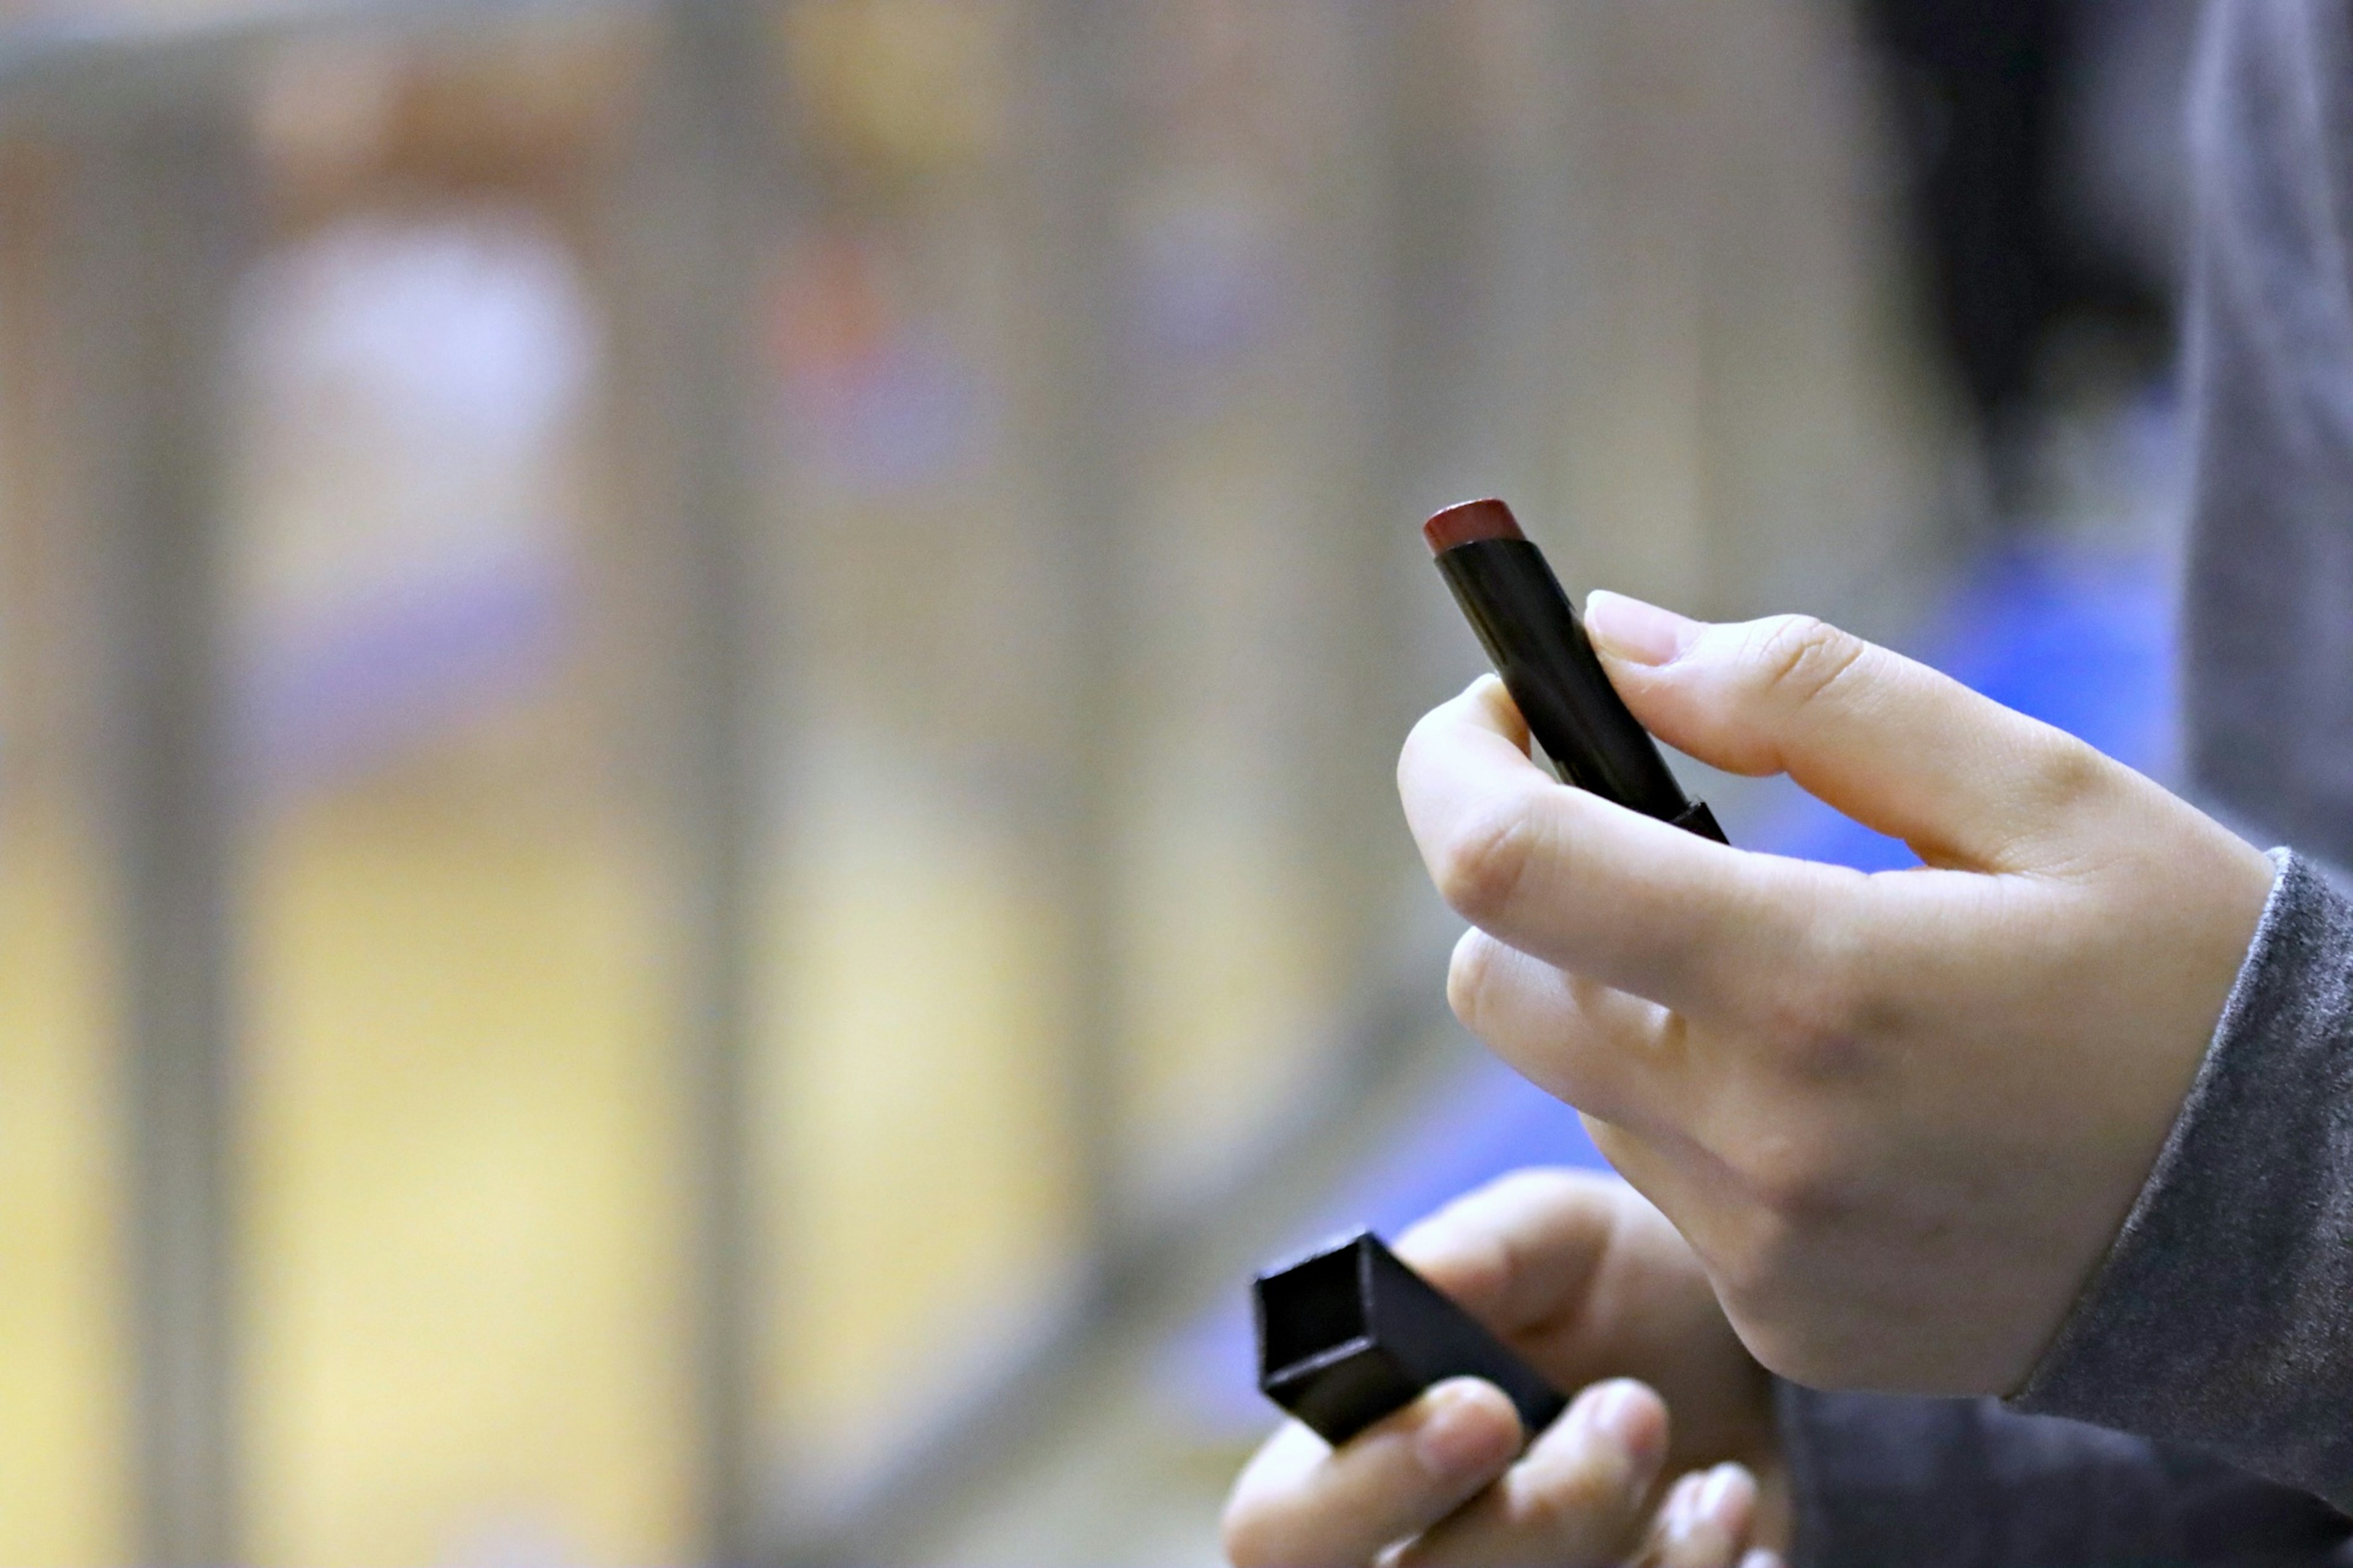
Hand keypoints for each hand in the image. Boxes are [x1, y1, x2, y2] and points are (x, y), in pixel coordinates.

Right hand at [1222, 1169, 1785, 1567]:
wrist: (1748, 1374)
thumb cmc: (1617, 1292)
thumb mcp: (1562, 1235)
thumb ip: (1484, 1247)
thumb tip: (1414, 1273)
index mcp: (1345, 1457)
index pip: (1280, 1528)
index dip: (1370, 1486)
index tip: (1488, 1405)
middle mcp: (1403, 1562)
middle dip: (1544, 1515)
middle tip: (1635, 1406)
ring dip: (1644, 1553)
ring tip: (1700, 1459)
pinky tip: (1723, 1501)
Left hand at [1400, 596, 2275, 1394]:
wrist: (2309, 1226)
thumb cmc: (2186, 974)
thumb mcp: (2033, 788)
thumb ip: (1805, 695)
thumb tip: (1613, 640)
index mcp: (1818, 984)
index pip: (1506, 867)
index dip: (1453, 764)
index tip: (1492, 706)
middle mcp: (1761, 1143)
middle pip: (1493, 984)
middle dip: (1531, 882)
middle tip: (1639, 824)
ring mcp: (1762, 1257)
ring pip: (1574, 1085)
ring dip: (1628, 1000)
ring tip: (1792, 969)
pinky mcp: (1781, 1324)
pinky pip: (1659, 1185)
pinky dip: (1696, 1112)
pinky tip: (1836, 1090)